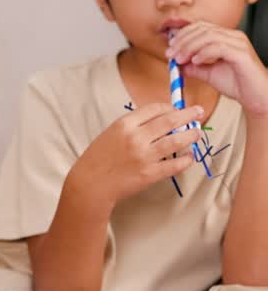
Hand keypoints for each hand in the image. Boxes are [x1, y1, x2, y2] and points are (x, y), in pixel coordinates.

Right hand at [69, 103, 204, 209]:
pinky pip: (175, 164)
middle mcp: (136, 137)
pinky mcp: (151, 173)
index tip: (177, 109)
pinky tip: (190, 156)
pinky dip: (186, 160)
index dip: (169, 107)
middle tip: (199, 111)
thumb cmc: (99, 157)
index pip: (154, 109)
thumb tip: (158, 120)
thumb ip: (132, 126)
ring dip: (190, 135)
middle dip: (187, 115)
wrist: (91, 182)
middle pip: (169, 121)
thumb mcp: (111, 133)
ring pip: (176, 141)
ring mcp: (145, 156)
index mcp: (124, 124)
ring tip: (198, 132)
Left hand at [167, 22, 267, 116]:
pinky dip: (204, 53)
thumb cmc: (236, 84)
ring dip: (190, 47)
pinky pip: (219, 47)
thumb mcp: (207, 73)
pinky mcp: (242, 54)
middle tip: (171, 54)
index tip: (170, 48)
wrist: (255, 98)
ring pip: (209, 36)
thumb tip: (173, 62)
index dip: (182, 35)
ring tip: (180, 59)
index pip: (200, 26)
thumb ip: (191, 65)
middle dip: (183, 41)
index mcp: (226, 36)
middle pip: (202, 29)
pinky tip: (196, 62)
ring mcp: (239, 43)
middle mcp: (233, 36)